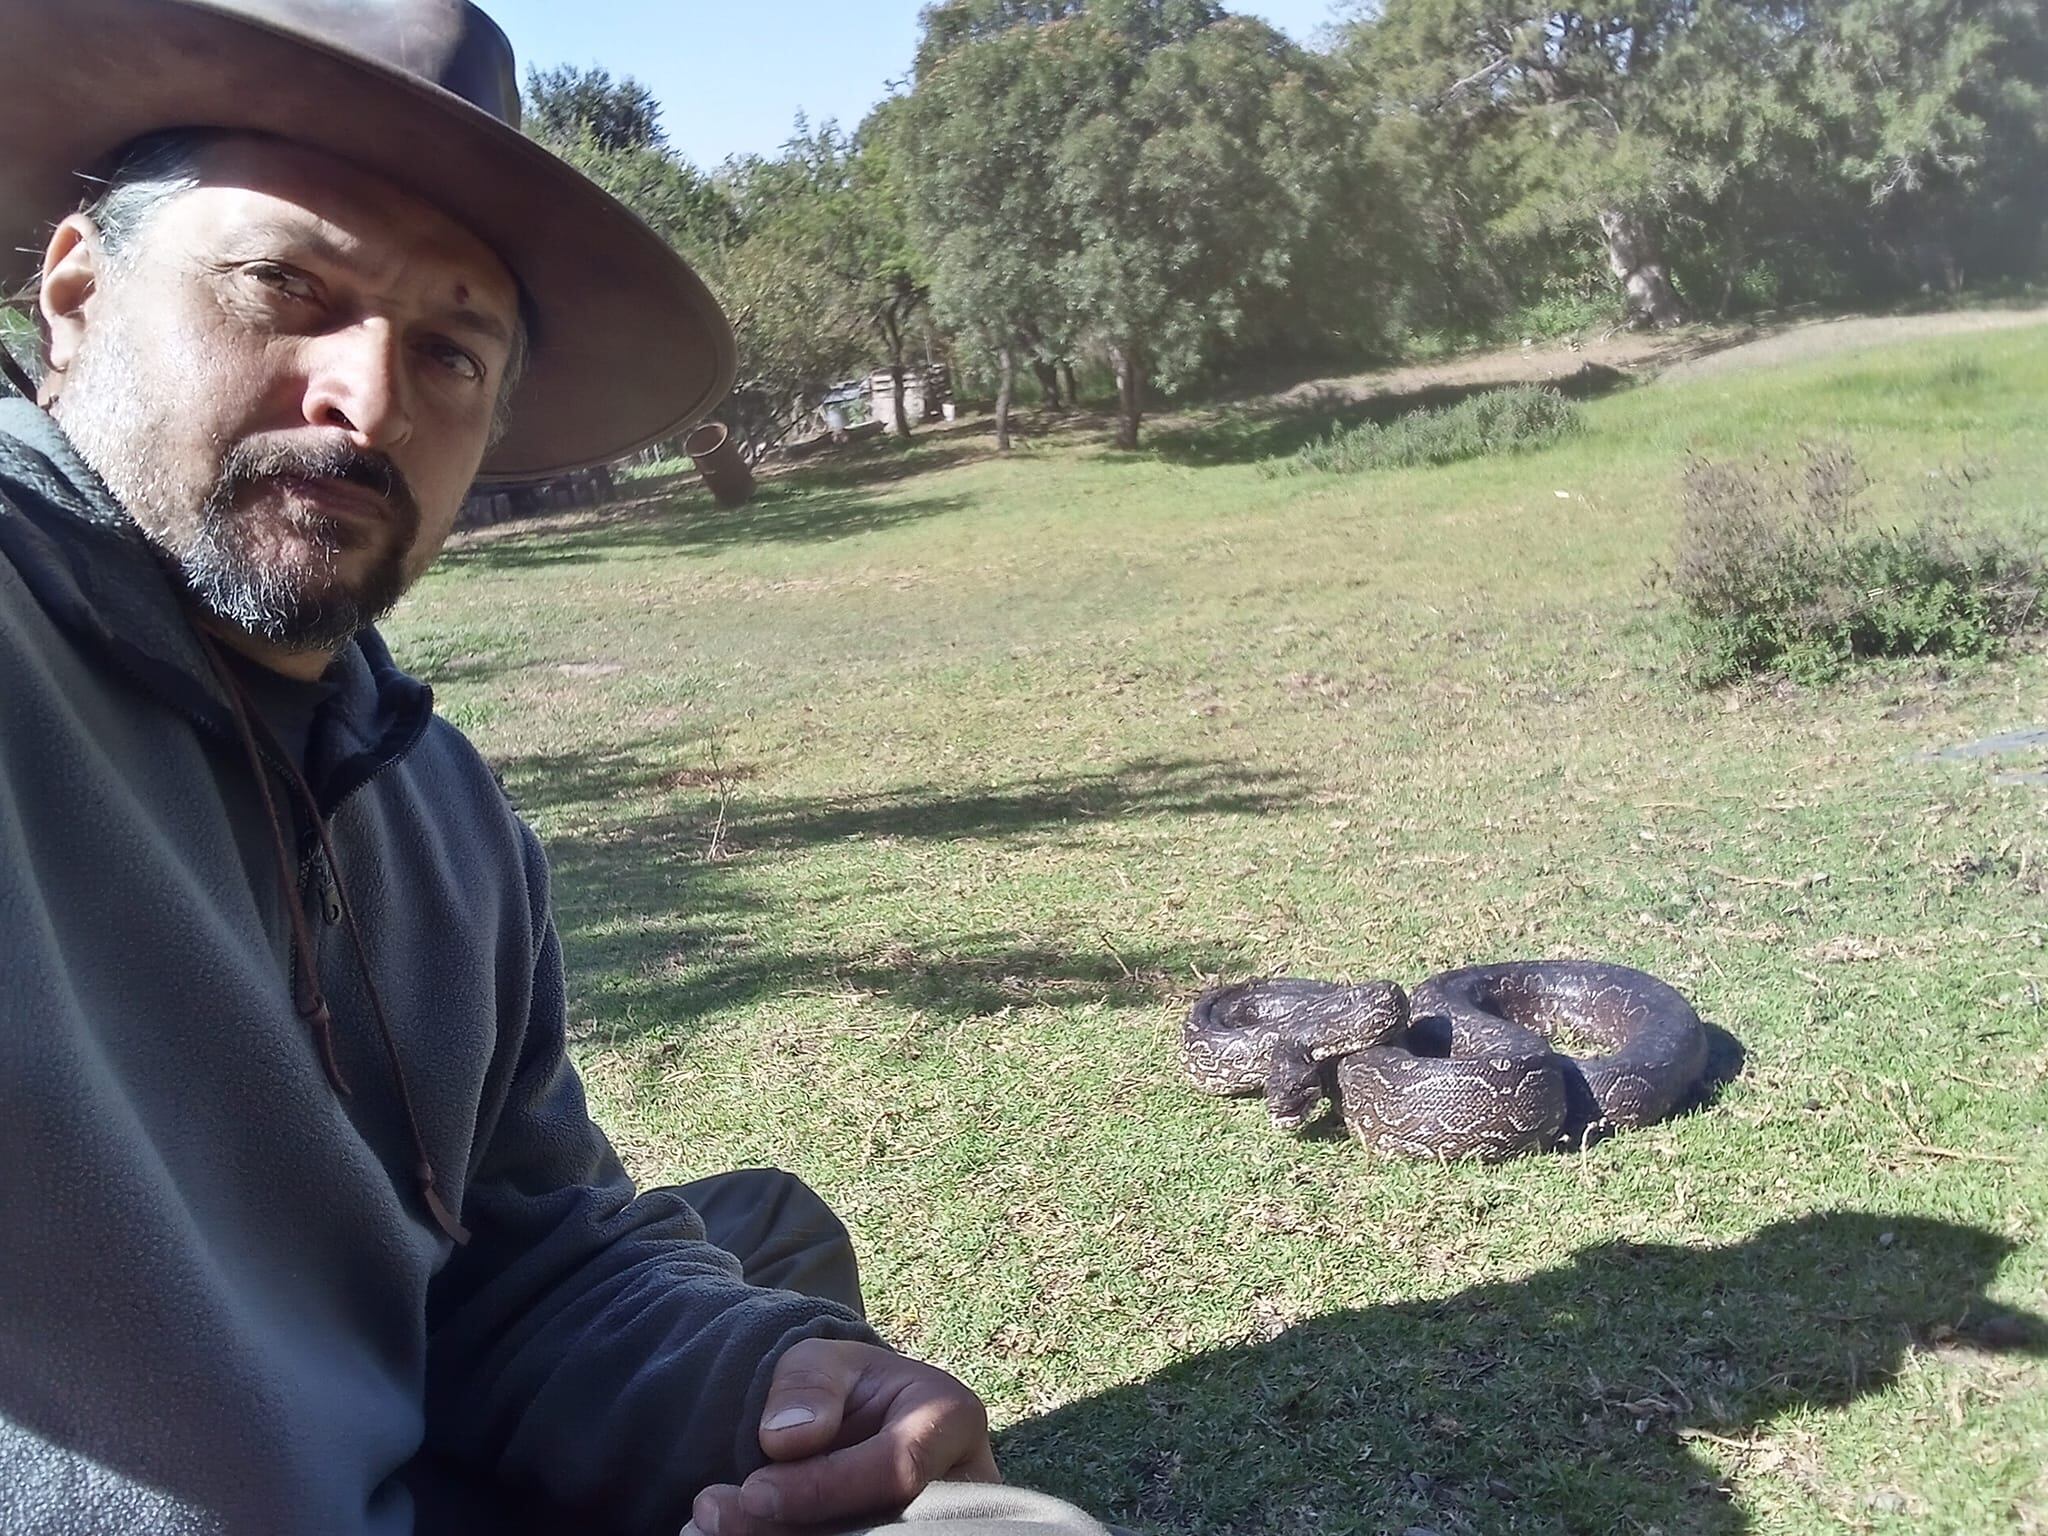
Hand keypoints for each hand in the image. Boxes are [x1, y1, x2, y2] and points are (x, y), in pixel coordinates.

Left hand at [685, 1338, 1000, 1535]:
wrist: (854, 1422)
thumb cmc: (840, 1387)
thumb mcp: (819, 1360)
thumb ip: (807, 1386)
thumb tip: (785, 1440)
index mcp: (950, 1417)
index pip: (896, 1467)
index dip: (823, 1488)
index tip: (752, 1491)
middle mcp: (963, 1482)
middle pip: (884, 1528)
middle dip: (794, 1529)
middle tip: (713, 1517)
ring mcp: (940, 1526)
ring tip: (713, 1525)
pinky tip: (735, 1535)